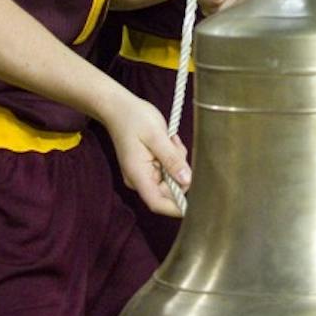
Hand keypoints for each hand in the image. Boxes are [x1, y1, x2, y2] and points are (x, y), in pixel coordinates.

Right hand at [102, 93, 190, 217]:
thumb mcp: (156, 136)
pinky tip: (167, 141)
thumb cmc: (134, 118)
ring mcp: (143, 174)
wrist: (118, 108)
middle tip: (175, 147)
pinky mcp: (148, 168)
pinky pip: (168, 169)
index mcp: (137, 175)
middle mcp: (139, 179)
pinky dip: (173, 157)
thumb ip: (172, 159)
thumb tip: (187, 181)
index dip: (177, 207)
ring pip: (171, 178)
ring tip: (169, 140)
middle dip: (179, 170)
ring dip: (177, 160)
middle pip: (169, 189)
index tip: (196, 202)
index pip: (157, 203)